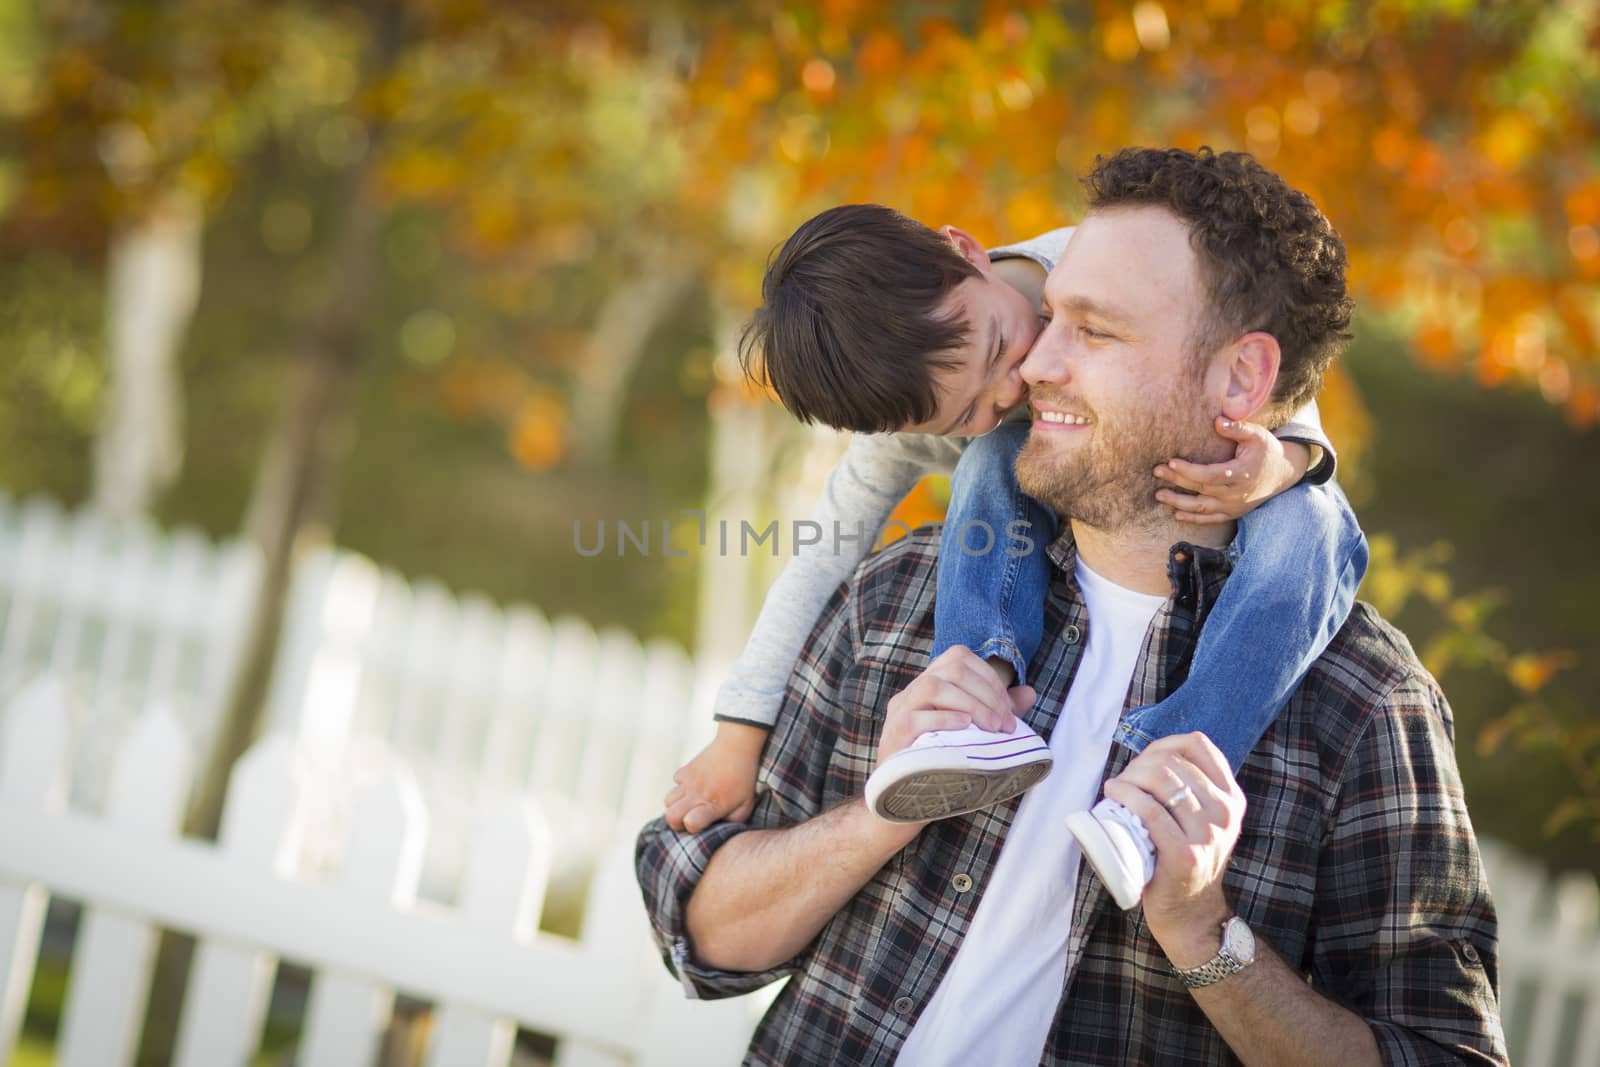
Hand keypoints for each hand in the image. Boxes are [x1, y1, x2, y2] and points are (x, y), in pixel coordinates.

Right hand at [664, 721, 767, 832]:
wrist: (737, 745)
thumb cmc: (744, 778)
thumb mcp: (746, 804)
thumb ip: (733, 821)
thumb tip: (719, 829)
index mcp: (714, 804)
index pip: (691, 823)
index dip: (693, 829)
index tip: (701, 825)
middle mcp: (698, 794)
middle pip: (671, 817)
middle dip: (676, 823)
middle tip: (689, 818)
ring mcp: (689, 781)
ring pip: (668, 801)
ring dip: (676, 806)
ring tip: (690, 803)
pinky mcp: (686, 770)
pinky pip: (675, 782)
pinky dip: (681, 787)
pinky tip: (694, 786)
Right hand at [878, 646, 1035, 767]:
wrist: (905, 799)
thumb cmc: (942, 761)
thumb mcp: (974, 732)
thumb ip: (997, 711)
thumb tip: (1029, 692)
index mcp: (929, 685)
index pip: (959, 657)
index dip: (989, 678)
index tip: (1008, 710)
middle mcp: (911, 692)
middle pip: (951, 668)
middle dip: (987, 693)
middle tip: (1004, 724)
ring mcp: (899, 712)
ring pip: (933, 686)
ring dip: (971, 704)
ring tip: (991, 728)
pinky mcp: (894, 735)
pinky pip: (916, 717)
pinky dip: (946, 719)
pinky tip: (966, 730)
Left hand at [1101, 732, 1245, 966]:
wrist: (1191, 913)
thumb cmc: (1187, 859)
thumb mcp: (1205, 821)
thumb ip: (1195, 790)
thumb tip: (1155, 755)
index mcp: (1231, 798)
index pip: (1198, 745)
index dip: (1164, 744)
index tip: (1145, 760)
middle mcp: (1225, 812)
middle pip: (1172, 761)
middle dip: (1140, 763)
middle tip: (1124, 780)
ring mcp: (1207, 834)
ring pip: (1161, 780)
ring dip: (1130, 777)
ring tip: (1117, 788)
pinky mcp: (1184, 854)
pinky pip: (1150, 811)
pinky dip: (1127, 795)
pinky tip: (1114, 793)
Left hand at [1154, 417, 1308, 524]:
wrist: (1282, 473)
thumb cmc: (1265, 450)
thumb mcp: (1257, 435)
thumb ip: (1237, 428)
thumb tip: (1218, 420)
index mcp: (1241, 473)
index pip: (1210, 474)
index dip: (1189, 470)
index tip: (1171, 462)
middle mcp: (1236, 494)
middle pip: (1201, 489)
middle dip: (1176, 481)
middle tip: (1156, 471)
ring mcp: (1234, 506)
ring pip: (1202, 508)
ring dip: (1179, 503)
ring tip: (1159, 495)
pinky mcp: (1232, 513)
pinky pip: (1210, 519)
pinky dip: (1193, 519)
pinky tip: (1177, 515)